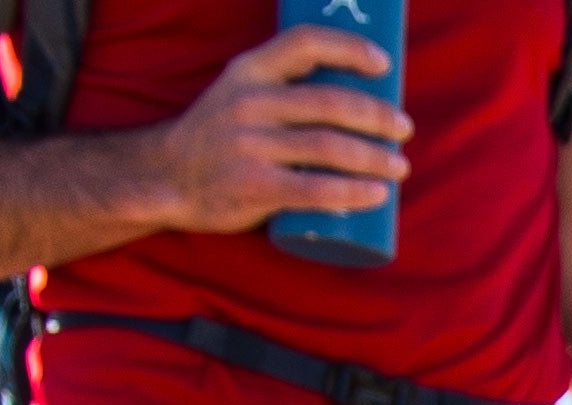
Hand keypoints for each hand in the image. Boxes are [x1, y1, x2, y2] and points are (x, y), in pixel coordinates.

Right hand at [149, 27, 407, 235]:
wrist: (167, 177)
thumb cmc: (222, 135)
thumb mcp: (240, 92)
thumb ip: (283, 86)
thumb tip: (357, 91)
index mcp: (250, 71)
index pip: (305, 43)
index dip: (350, 48)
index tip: (384, 65)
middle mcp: (249, 102)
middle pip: (329, 102)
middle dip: (377, 116)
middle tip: (404, 129)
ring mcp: (249, 144)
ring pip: (329, 147)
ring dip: (375, 157)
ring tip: (399, 166)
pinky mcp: (254, 186)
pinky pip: (315, 189)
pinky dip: (353, 192)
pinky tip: (378, 194)